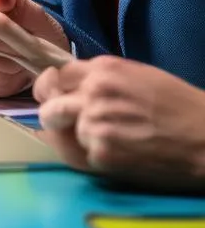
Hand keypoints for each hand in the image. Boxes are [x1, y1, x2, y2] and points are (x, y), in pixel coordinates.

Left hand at [34, 58, 204, 187]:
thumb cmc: (179, 106)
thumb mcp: (138, 76)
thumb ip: (99, 78)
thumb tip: (62, 85)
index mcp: (103, 70)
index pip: (56, 76)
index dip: (55, 89)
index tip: (57, 98)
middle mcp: (94, 94)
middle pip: (48, 106)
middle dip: (54, 115)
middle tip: (70, 124)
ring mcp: (95, 125)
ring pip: (64, 133)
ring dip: (79, 138)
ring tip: (113, 139)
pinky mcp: (101, 154)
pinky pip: (81, 155)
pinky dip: (95, 156)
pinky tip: (121, 153)